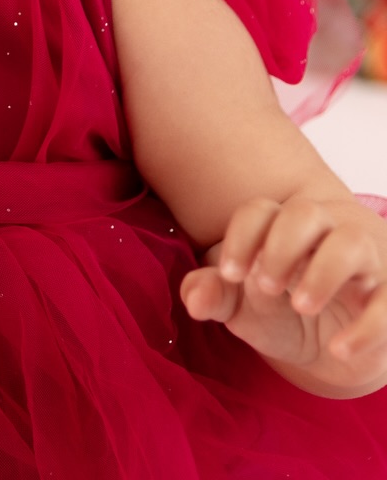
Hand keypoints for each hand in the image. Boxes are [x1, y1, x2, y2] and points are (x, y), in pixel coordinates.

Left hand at [181, 194, 386, 395]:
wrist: (335, 349)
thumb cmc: (282, 312)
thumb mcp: (245, 307)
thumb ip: (215, 295)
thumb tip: (194, 298)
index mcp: (282, 228)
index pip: (260, 210)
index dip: (241, 236)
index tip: (228, 273)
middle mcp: (325, 234)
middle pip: (305, 212)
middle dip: (279, 246)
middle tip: (264, 286)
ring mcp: (365, 262)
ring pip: (350, 242)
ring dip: (321, 271)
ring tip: (300, 305)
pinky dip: (366, 329)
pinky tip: (340, 350)